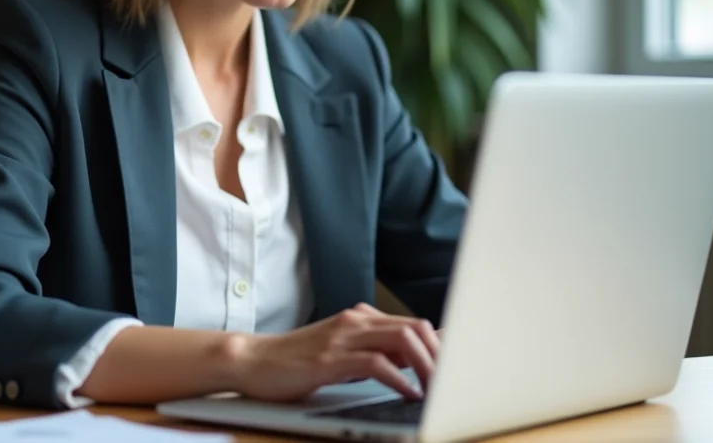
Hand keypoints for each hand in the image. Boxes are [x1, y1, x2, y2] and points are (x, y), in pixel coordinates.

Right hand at [228, 303, 438, 402]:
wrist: (253, 360)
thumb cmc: (296, 361)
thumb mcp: (341, 352)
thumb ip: (374, 352)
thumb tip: (416, 362)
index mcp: (359, 319)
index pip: (413, 323)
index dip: (441, 345)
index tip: (460, 367)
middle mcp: (354, 321)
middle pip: (415, 327)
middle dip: (440, 355)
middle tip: (453, 382)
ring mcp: (342, 337)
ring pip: (401, 340)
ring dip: (427, 366)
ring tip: (437, 389)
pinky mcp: (330, 358)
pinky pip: (376, 363)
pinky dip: (399, 380)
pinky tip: (408, 395)